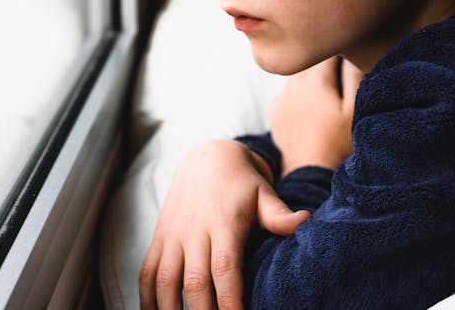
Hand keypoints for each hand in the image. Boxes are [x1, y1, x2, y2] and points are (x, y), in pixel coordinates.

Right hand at [139, 140, 310, 309]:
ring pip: (166, 280)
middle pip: (195, 282)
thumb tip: (306, 221)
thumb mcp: (264, 194)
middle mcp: (194, 229)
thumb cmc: (242, 183)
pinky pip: (148, 270)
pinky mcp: (159, 237)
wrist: (207, 158)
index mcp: (223, 222)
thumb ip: (280, 215)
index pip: (225, 268)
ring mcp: (173, 233)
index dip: (230, 301)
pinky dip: (148, 296)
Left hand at [270, 57, 361, 175]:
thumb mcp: (355, 109)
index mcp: (315, 79)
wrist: (312, 171)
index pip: (330, 51)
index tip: (350, 63)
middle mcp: (293, 83)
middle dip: (327, 66)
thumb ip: (355, 76)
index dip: (343, 53)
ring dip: (311, 80)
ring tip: (326, 100)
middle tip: (340, 84)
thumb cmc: (339, 142)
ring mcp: (282, 97)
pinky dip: (297, 96)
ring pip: (299, 76)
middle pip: (312, 62)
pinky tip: (309, 110)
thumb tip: (352, 54)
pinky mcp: (275, 111)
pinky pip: (288, 93)